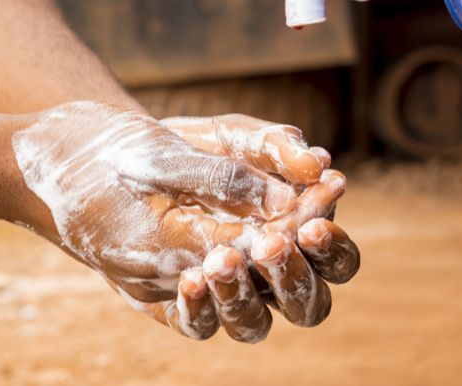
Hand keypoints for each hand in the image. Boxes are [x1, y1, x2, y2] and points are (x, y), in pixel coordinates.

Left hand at [12, 102, 357, 341]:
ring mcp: (226, 294)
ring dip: (244, 296)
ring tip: (223, 259)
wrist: (128, 160)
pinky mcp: (184, 305)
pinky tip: (189, 278)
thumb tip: (317, 163)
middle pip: (307, 303)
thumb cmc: (196, 147)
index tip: (313, 220)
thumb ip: (274, 147)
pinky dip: (197, 307)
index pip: (333, 258)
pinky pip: (198, 324)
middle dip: (294, 277)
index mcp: (295, 236)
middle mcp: (267, 275)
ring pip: (253, 322)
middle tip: (271, 242)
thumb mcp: (232, 137)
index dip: (331, 246)